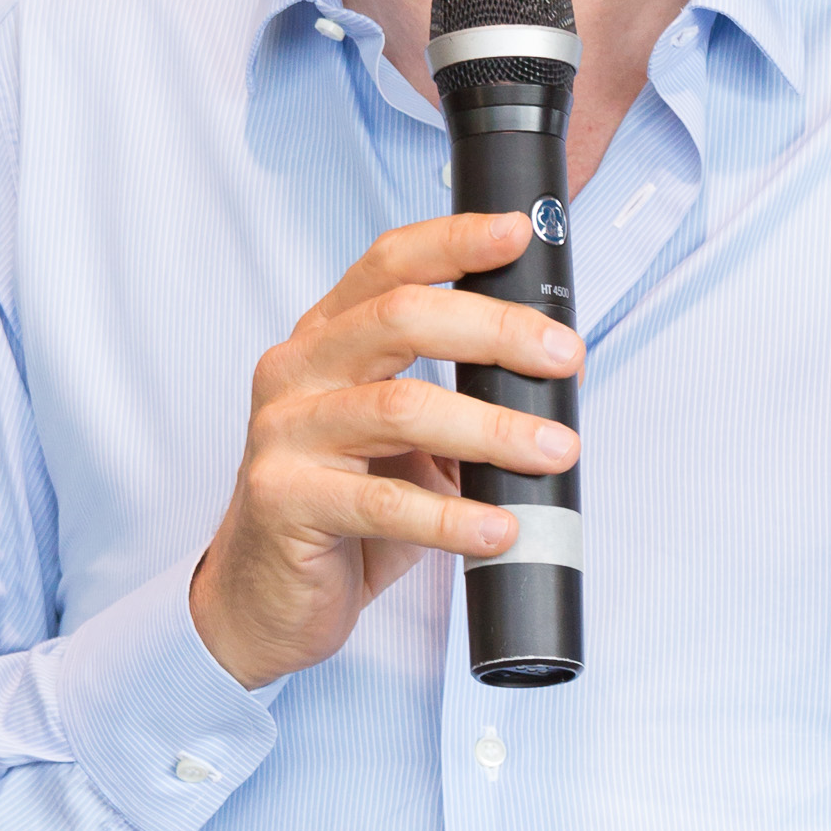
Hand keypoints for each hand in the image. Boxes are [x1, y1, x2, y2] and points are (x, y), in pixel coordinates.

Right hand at [190, 216, 582, 690]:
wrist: (267, 598)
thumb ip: (463, 398)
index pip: (388, 264)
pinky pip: (383, 503)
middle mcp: (296, 371)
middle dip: (495, 330)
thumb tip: (557, 373)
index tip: (517, 232)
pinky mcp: (285, 501)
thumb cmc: (347, 510)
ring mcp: (284, 434)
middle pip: (400, 319)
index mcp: (326, 338)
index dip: (454, 240)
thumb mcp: (408, 441)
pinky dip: (453, 517)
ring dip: (492, 429)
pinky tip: (500, 528)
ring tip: (554, 452)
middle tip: (562, 357)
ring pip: (399, 408)